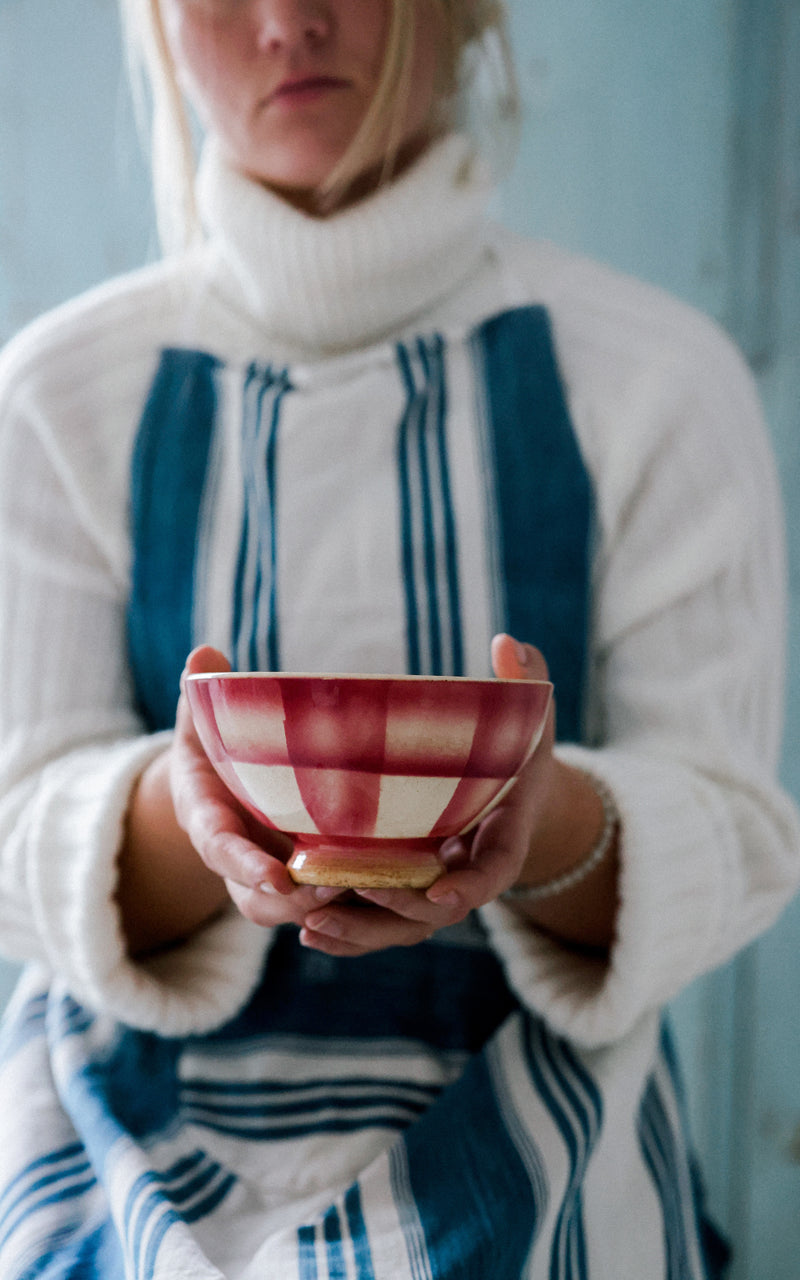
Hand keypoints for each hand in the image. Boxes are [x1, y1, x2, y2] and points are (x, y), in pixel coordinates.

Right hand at [171, 646, 348, 929]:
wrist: (217, 785)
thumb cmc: (212, 746)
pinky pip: (325, 904)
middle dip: (295, 901)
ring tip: (373, 889)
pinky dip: (356, 904)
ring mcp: (269, 874)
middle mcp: (237, 857)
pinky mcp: (302, 878)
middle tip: (337, 888)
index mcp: (206, 818)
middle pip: (257, 900)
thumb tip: (203, 654)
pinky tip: (399, 889)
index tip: (276, 877)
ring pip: (294, 910)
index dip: (244, 865)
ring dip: (332, 907)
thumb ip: (200, 694)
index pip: (218, 848)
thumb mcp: (200, 718)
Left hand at [299, 634, 563, 956]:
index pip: (495, 872)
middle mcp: (469, 873)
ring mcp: (435, 888)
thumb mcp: (530, 714)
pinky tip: (305, 928)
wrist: (511, 793)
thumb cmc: (517, 748)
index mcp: (504, 837)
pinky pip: (379, 922)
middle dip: (396, 915)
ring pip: (401, 927)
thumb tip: (509, 644)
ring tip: (310, 928)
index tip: (444, 892)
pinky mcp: (405, 891)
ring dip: (359, 935)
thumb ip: (525, 681)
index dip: (472, 885)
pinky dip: (348, 932)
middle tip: (351, 903)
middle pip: (436, 913)